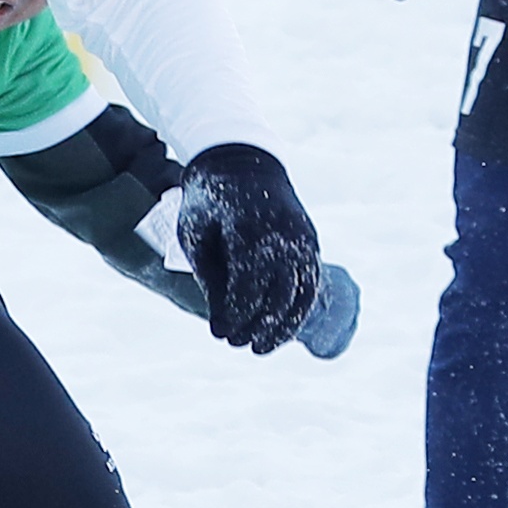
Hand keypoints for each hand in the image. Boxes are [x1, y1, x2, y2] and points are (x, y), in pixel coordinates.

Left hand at [168, 143, 321, 352]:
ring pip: (302, 292)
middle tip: (237, 344)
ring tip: (262, 347)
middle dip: (258, 326)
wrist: (242, 160)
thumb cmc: (209, 199)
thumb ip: (209, 276)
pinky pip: (311, 281)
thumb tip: (222, 321)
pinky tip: (283, 328)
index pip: (247, 283)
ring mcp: (301, 236)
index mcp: (248, 227)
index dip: (235, 314)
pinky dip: (299, 308)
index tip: (219, 334)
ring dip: (284, 325)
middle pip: (278, 293)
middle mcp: (282, 233)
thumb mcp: (196, 233)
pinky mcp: (310, 240)